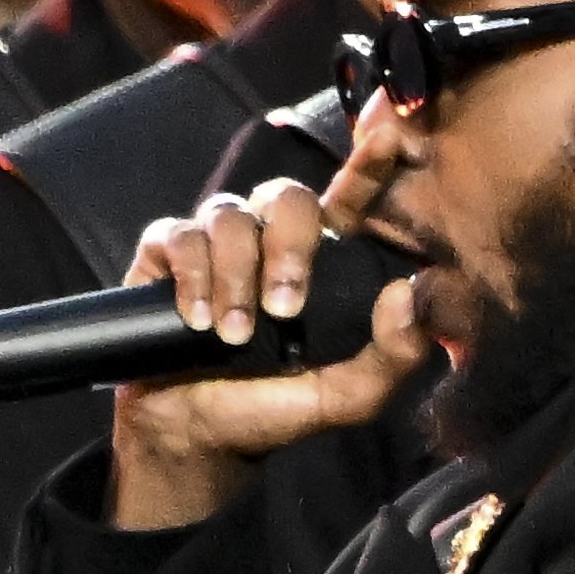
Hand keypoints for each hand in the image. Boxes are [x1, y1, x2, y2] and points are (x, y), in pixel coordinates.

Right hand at [99, 104, 435, 526]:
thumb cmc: (272, 411)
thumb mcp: (344, 398)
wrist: (195, 437)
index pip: (348, 200)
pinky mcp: (166, 253)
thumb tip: (408, 295)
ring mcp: (217, 243)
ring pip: (229, 217)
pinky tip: (195, 319)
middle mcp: (268, 240)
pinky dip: (191, 276)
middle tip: (285, 309)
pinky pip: (179, 235)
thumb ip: (391, 358)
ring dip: (235, 278)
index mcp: (319, 263)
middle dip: (289, 247)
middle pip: (287, 196)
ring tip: (234, 336)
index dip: (367, 165)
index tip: (387, 136)